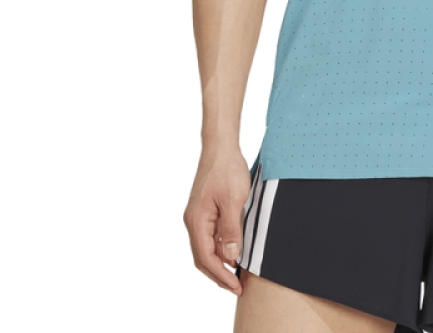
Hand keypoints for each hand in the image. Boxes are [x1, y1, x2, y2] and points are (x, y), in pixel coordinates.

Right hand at [184, 146, 250, 295]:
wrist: (221, 147)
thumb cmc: (227, 169)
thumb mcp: (234, 200)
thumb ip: (231, 229)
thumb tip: (230, 258)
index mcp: (197, 221)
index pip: (206, 258)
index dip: (222, 275)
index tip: (236, 286)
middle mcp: (194, 222)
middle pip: (204, 257)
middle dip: (220, 274)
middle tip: (238, 286)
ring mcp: (199, 217)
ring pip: (207, 248)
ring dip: (221, 263)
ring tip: (237, 274)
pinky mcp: (206, 211)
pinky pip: (211, 236)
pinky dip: (221, 248)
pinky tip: (234, 252)